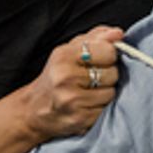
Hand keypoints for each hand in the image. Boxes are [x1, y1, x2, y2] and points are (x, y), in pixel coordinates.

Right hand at [21, 25, 124, 141]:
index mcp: (64, 56)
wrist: (34, 109)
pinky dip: (101, 108)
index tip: (102, 59)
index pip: (108, 51)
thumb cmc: (56, 76)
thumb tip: (118, 33)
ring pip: (111, 93)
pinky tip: (87, 105)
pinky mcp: (80, 119)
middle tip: (92, 78)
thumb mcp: (69, 50)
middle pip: (112, 73)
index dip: (110, 55)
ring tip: (90, 92)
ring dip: (105, 93)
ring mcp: (73, 100)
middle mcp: (66, 78)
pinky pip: (106, 110)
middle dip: (107, 75)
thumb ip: (96, 37)